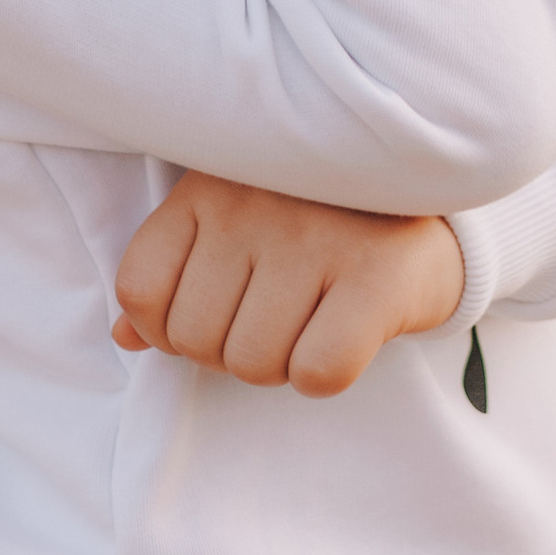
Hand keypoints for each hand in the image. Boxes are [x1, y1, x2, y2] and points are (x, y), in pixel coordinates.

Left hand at [111, 171, 466, 398]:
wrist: (431, 181)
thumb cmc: (312, 214)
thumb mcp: (231, 221)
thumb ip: (175, 275)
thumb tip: (124, 337)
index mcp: (207, 188)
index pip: (140, 291)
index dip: (170, 326)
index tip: (217, 309)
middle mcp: (252, 206)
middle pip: (196, 341)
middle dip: (233, 350)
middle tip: (278, 313)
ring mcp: (314, 238)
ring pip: (255, 364)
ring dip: (283, 363)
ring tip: (313, 315)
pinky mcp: (374, 276)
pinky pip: (318, 373)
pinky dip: (329, 370)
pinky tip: (347, 327)